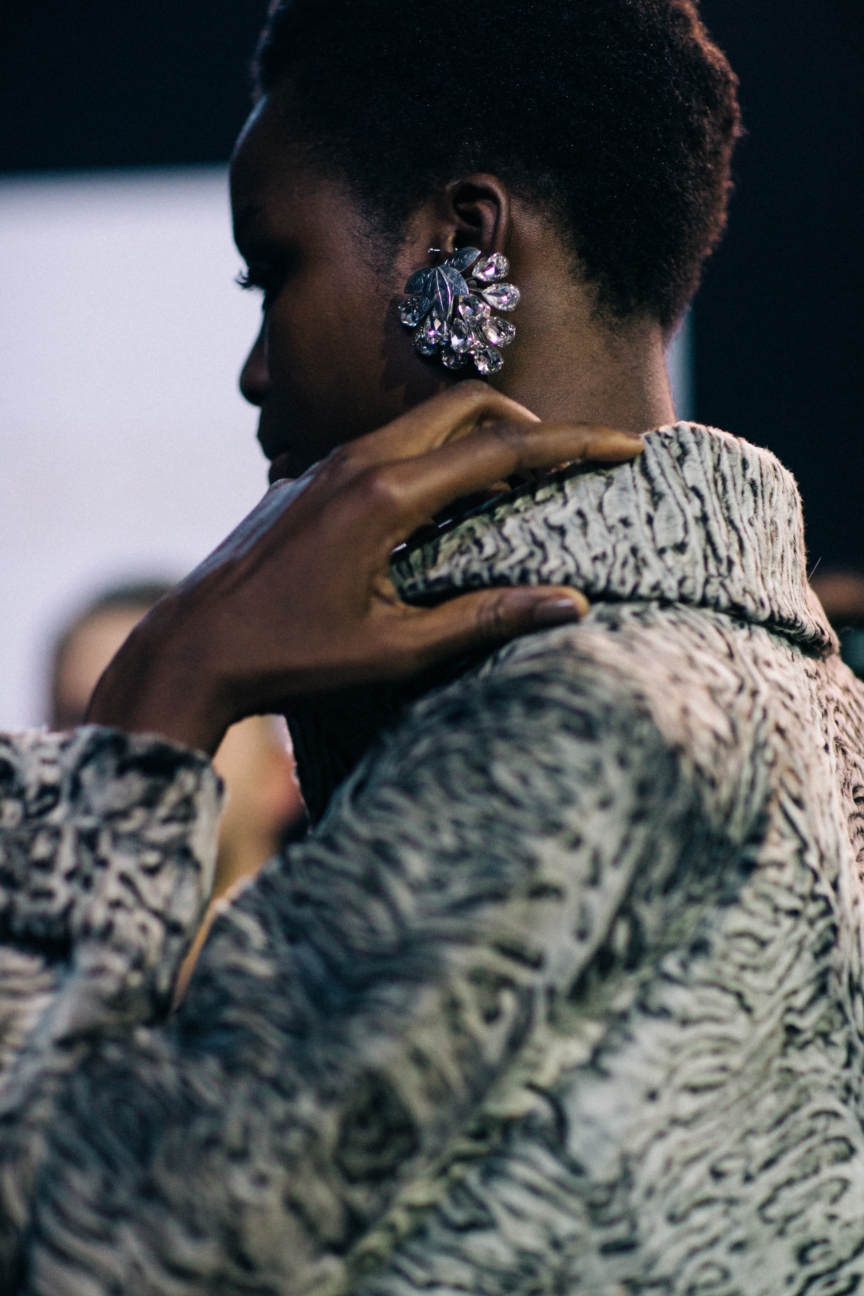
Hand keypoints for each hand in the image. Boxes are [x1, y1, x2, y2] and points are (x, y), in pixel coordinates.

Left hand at [86, 383, 641, 753]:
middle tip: (569, 465)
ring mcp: (327, 464)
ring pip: (425, 422)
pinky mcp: (308, 480)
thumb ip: (484, 618)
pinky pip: (389, 446)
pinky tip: (442, 513)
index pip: (502, 448)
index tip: (625, 447)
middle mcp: (357, 461)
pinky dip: (435, 459)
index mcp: (386, 495)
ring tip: (516, 491)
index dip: (573, 444)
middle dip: (529, 423)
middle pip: (467, 405)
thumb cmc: (291, 656)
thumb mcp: (394, 649)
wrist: (193, 647)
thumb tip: (569, 604)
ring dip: (480, 440)